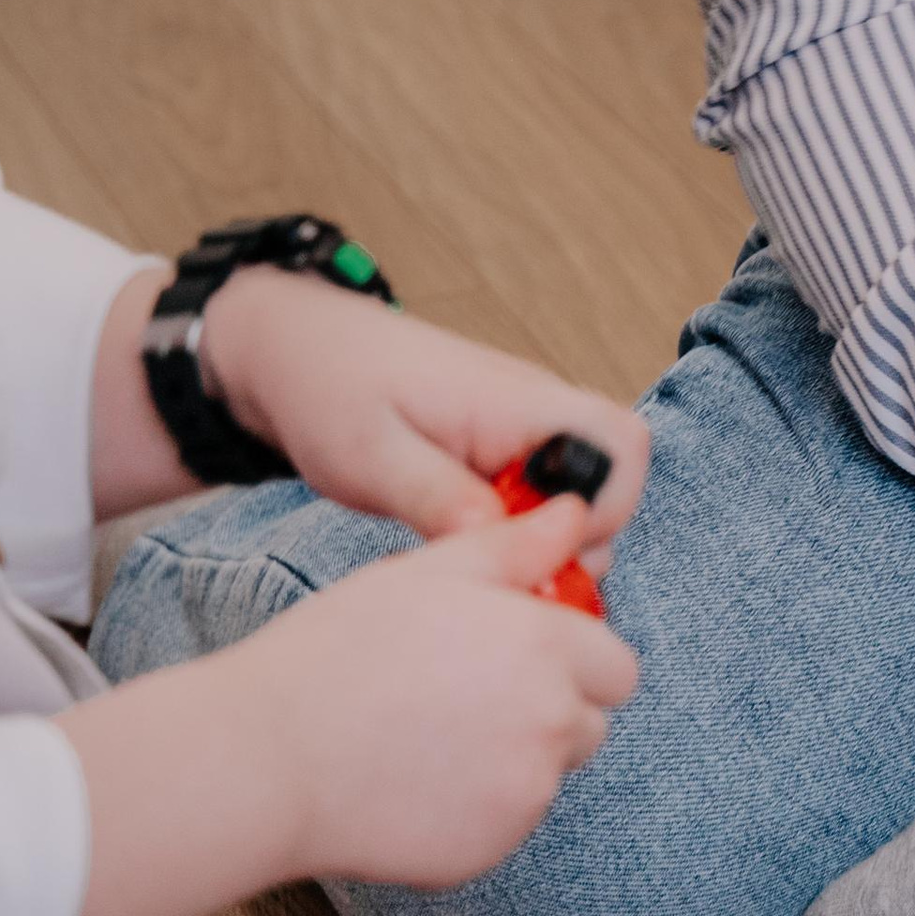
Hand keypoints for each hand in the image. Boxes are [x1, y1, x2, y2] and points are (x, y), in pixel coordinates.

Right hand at [47, 499, 636, 915]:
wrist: (268, 758)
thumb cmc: (337, 652)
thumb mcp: (425, 573)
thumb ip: (515, 546)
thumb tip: (577, 513)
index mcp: (545, 649)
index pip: (616, 666)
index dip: (575, 660)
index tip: (523, 657)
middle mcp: (552, 723)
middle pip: (590, 723)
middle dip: (550, 710)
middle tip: (466, 696)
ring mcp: (527, 794)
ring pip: (547, 774)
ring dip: (512, 759)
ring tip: (427, 736)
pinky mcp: (493, 847)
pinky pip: (505, 823)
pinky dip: (474, 807)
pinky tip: (409, 781)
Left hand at [206, 264, 650, 562]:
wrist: (294, 349)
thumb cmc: (327, 388)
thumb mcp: (370, 456)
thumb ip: (440, 501)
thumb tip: (508, 547)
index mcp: (513, 402)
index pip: (620, 447)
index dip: (604, 511)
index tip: (538, 548)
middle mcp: (536, 410)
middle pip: (615, 483)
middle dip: (577, 542)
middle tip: (503, 566)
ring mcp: (526, 430)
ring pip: (584, 499)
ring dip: (546, 541)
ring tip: (474, 553)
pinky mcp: (508, 450)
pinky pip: (546, 498)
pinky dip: (522, 531)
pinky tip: (467, 539)